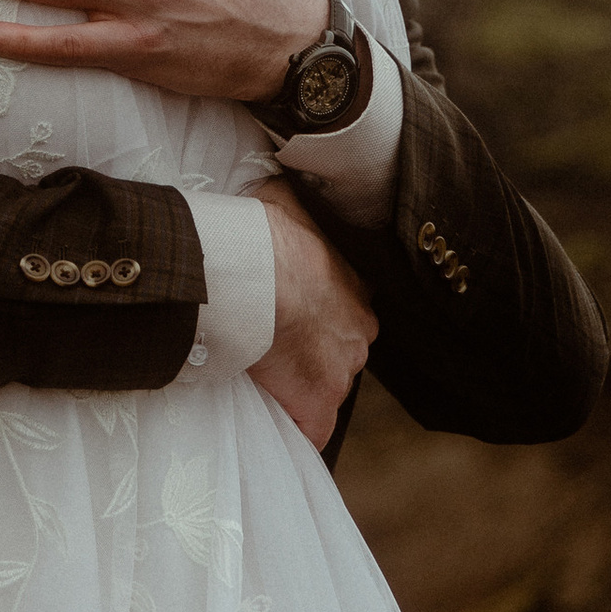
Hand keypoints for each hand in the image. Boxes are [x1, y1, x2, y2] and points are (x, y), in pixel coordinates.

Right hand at [248, 182, 376, 450]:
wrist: (251, 272)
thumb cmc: (265, 232)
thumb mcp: (286, 201)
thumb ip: (295, 205)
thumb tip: (287, 183)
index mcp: (356, 288)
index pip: (345, 313)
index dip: (319, 319)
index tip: (294, 319)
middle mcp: (359, 332)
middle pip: (339, 353)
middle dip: (312, 355)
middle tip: (272, 347)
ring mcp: (340, 370)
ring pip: (325, 388)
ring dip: (298, 389)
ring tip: (261, 378)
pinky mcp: (317, 403)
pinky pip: (311, 429)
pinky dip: (296, 428)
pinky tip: (276, 423)